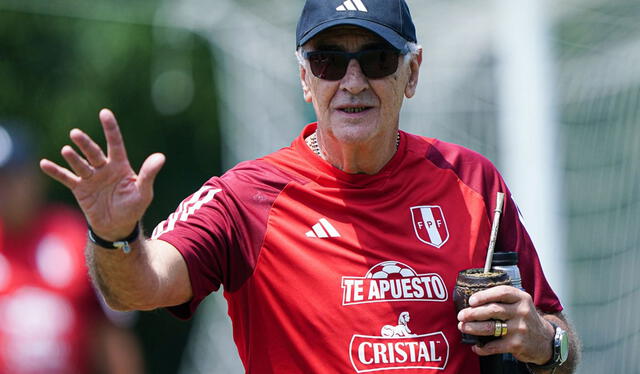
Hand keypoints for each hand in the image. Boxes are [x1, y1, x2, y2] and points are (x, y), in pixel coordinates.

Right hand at [40, 109, 164, 239]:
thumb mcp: (143, 192)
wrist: (117, 226)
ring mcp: (90, 177)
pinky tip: (45, 164)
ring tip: (67, 150)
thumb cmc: (133, 207)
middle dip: (85, 144)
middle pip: (94, 152)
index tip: (104, 113)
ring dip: (73, 157)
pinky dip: (55, 171)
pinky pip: (66, 178)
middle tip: (76, 134)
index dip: (110, 129)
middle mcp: (104, 168)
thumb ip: (148, 174)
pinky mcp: (79, 189)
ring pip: (80, 164)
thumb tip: (161, 157)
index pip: (115, 143)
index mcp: (120, 165)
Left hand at [456, 285, 554, 363]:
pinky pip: (494, 346)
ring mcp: (520, 328)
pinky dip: (482, 347)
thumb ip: (503, 299)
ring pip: (491, 327)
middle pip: (493, 310)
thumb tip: (474, 301)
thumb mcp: (520, 304)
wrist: (545, 341)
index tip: (471, 300)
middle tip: (461, 315)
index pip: (501, 292)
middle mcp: (522, 312)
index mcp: (521, 298)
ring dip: (473, 328)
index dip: (484, 295)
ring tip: (463, 327)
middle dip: (473, 313)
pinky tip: (476, 346)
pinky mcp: (517, 344)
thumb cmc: (525, 319)